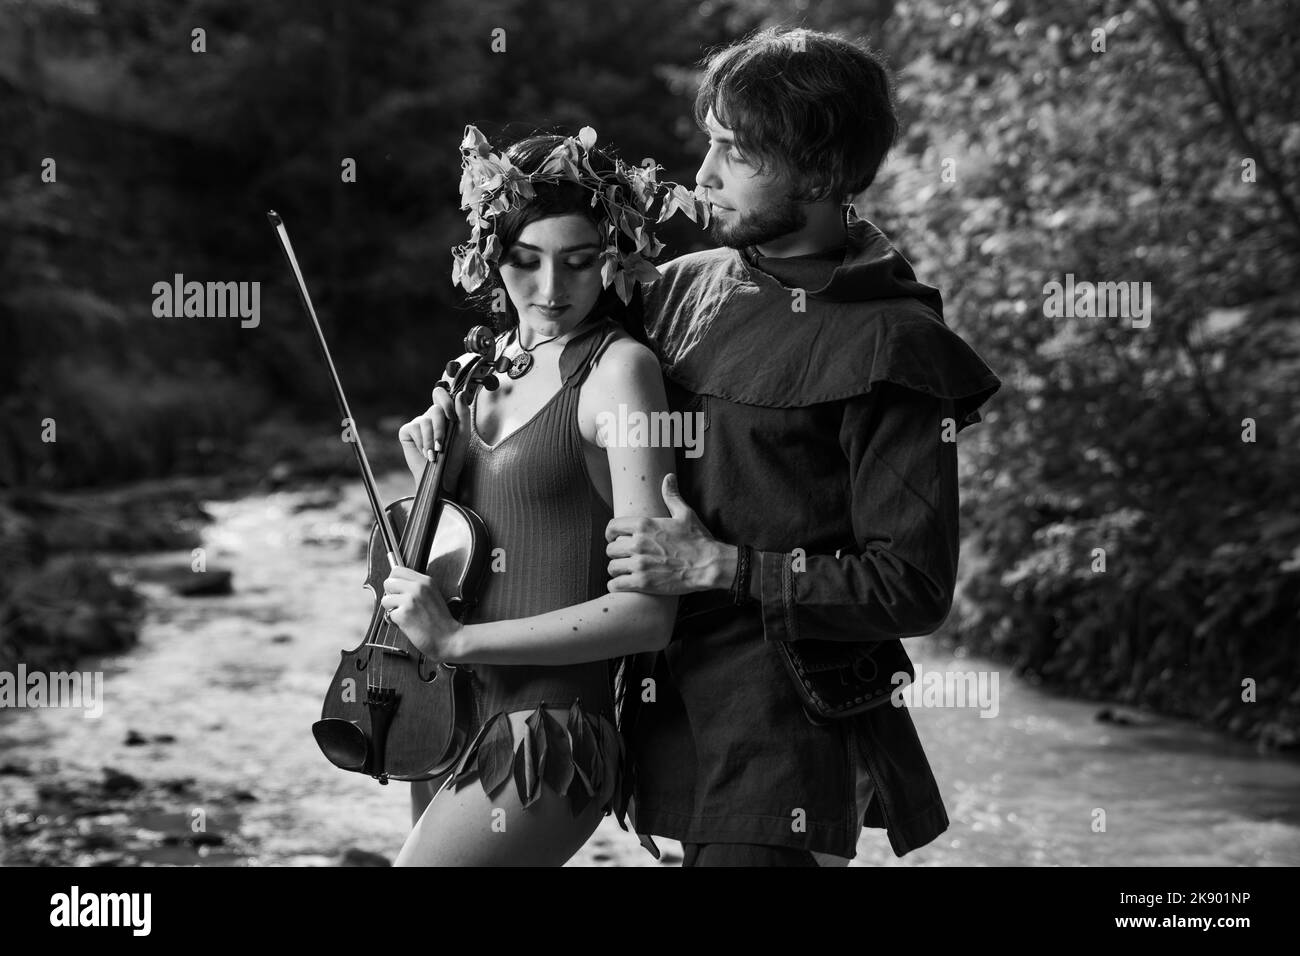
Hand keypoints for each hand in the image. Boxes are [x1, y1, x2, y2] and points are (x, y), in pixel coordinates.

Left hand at [380, 565, 464, 659]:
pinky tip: (408, 623)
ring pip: (385, 599)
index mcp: (426, 580)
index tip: (398, 590)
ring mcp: (410, 600)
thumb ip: (417, 586)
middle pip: (388, 582)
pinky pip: (389, 614)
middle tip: (400, 604)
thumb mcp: (433, 594)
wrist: (449, 638)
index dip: (394, 581)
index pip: (397, 570)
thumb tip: (395, 583)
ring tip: (405, 614)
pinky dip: (395, 621)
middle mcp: (418, 587)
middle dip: (391, 594)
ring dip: (392, 609)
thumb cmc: (440, 620)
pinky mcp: (404, 614)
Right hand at [397, 384, 471, 486]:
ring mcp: (418, 423)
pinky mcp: (407, 431)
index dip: (446, 401)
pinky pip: (414, 428)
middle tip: (442, 445)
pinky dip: (422, 443)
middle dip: (441, 429)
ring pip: (424, 421)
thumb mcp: (463, 435)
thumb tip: (461, 394)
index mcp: (445, 414)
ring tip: (434, 454)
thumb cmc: (453, 457)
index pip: (441, 394)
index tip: (452, 418)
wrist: (441, 476)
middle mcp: (430, 416)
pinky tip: (425, 453)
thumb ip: (463, 414)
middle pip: (435, 409)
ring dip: (431, 440)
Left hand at [605, 473, 735, 594]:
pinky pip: (615, 585)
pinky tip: (625, 584)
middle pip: (610, 549)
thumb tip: (668, 477)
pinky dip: (617, 585)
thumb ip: (672, 496)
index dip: (611, 534)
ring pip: (612, 567)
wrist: (709, 565)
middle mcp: (638, 544)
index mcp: (644, 525)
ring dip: (617, 570)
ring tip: (625, 572)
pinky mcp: (643, 583)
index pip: (612, 527)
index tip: (614, 539)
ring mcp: (639, 564)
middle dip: (616, 553)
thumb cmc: (698, 540)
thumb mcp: (685, 514)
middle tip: (625, 557)